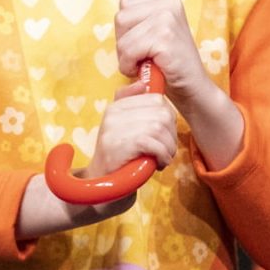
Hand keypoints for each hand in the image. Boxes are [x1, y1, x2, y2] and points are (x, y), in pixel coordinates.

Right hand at [13, 85, 181, 241]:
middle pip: (162, 113)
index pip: (156, 99)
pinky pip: (154, 143)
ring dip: (168, 147)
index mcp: (116, 106)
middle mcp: (113, 114)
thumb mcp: (124, 128)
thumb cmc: (118, 158)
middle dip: (171, 134)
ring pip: (160, 127)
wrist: (99, 186)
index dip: (167, 118)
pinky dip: (162, 155)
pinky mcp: (120, 145)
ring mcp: (114, 129)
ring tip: (162, 158)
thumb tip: (143, 84)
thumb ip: (132, 105)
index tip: (163, 134)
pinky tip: (158, 164)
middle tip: (166, 150)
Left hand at [112, 0, 241, 168]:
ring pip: (122, 37)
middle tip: (145, 56)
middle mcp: (169, 5)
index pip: (125, 5)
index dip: (128, 30)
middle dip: (125, 43)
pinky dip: (131, 66)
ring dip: (127, 58)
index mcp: (166, 0)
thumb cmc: (170, 65)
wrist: (192, 89)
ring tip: (147, 64)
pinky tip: (148, 70)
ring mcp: (167, 20)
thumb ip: (138, 11)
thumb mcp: (152, 33)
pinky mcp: (164, 39)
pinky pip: (128, 51)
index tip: (145, 43)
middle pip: (120, 18)